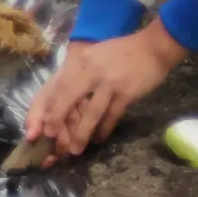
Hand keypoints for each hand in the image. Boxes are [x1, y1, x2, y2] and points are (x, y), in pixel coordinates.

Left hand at [24, 25, 185, 160]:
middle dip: (58, 120)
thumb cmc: (123, 51)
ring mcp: (109, 83)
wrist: (153, 47)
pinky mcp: (126, 93)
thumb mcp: (96, 54)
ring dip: (82, 134)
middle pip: (69, 98)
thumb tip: (66, 95)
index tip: (44, 121)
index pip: (60, 85)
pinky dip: (104, 130)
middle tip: (52, 139)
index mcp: (82, 60)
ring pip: (91, 113)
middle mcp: (92, 71)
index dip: (51, 105)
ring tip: (75, 150)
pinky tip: (99, 139)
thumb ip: (82, 71)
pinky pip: (111, 116)